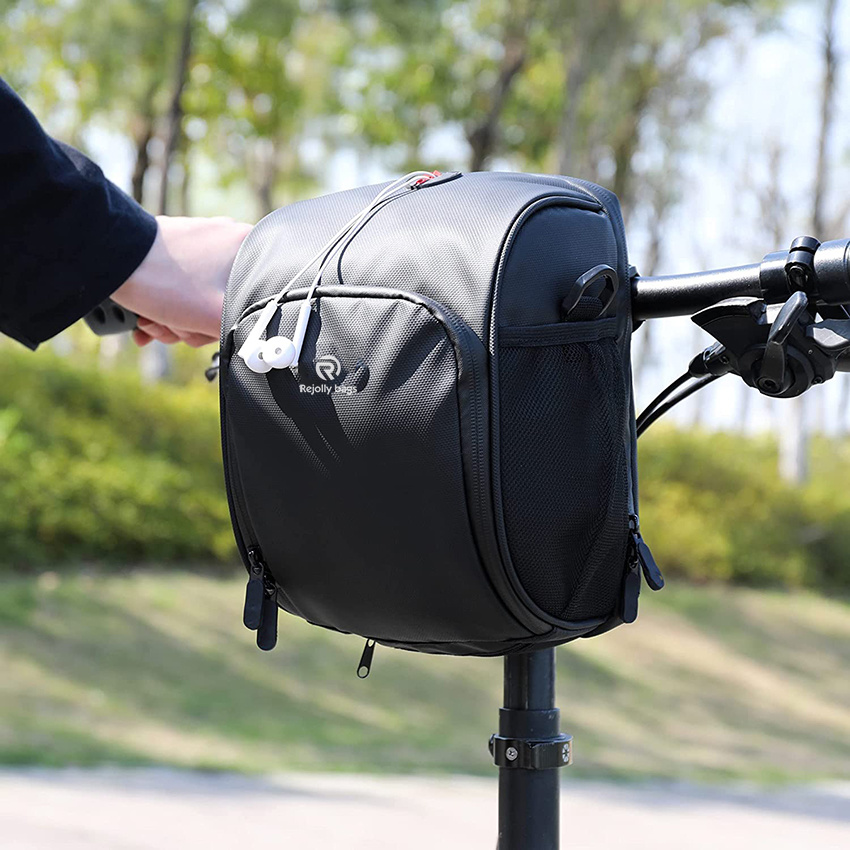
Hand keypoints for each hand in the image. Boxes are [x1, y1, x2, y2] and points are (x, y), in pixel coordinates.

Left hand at [112, 216, 251, 346]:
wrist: (108, 254)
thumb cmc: (164, 282)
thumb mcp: (216, 317)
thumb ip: (245, 330)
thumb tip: (257, 340)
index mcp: (247, 248)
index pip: (252, 299)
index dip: (225, 325)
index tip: (199, 330)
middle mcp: (227, 237)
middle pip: (222, 301)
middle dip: (191, 325)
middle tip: (170, 328)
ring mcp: (200, 239)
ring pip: (198, 296)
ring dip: (173, 319)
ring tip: (151, 321)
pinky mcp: (174, 245)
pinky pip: (180, 285)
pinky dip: (163, 306)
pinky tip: (145, 316)